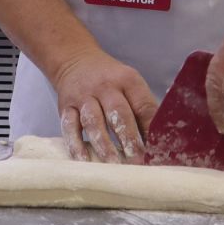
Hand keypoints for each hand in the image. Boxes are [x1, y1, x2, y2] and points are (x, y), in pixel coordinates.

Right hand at [50, 48, 157, 163]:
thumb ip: (142, 109)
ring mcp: (84, 96)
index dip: (151, 129)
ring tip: (113, 164)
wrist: (75, 60)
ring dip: (104, 144)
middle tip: (137, 161)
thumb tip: (158, 142)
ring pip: (94, 121)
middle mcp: (106, 87)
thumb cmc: (110, 80)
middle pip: (119, 113)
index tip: (156, 151)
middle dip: (129, 138)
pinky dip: (76, 145)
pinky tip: (84, 160)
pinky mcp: (65, 107)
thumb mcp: (130, 85)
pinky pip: (69, 127)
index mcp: (128, 80)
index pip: (143, 105)